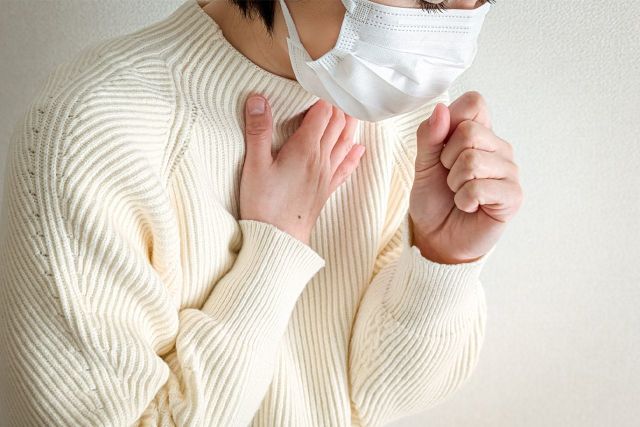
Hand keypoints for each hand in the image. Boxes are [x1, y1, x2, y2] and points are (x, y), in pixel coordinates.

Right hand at [240, 94, 364, 245]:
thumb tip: (258, 98)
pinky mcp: (326, 190)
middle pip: (336, 125)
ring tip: (354, 111)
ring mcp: (326, 175)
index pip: (322, 113)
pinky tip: (359, 149)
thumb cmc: (263, 203)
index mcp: (304, 148)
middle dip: (339, 106)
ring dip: (350, 125)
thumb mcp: (254, 164)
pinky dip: (353, 155)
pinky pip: (345, 168)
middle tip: (342, 90)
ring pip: (344, 143)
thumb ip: (258, 130)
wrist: (278, 240)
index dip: (324, 95)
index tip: (324, 81)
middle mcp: (320, 159)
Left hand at [409, 91, 522, 263]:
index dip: (450, 121)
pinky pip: (479, 188)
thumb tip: (441, 110)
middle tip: (449, 178)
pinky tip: (468, 206)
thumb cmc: (434, 199)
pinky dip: (463, 200)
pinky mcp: (512, 196)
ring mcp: (509, 171)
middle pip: (469, 131)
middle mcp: (498, 148)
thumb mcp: (422, 163)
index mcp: (480, 133)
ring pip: (472, 161)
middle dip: (446, 159)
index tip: (441, 147)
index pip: (474, 102)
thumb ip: (429, 136)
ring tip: (458, 193)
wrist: (437, 236)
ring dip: (454, 183)